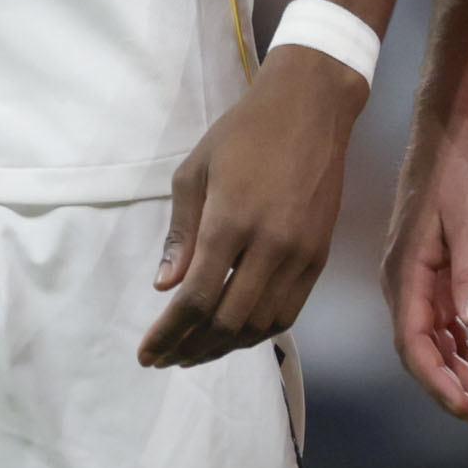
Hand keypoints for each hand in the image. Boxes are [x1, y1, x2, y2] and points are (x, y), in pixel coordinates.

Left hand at [139, 44, 366, 368]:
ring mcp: (301, 255)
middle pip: (227, 321)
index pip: (195, 298)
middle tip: (167, 358)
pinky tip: (235, 333)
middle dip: (192, 348)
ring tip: (196, 352)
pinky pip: (289, 311)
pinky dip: (259, 331)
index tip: (146, 354)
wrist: (310, 109)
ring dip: (225, 347)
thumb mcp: (194, 172)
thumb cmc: (242, 133)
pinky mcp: (320, 257)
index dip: (168, 334)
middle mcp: (270, 246)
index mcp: (231, 221)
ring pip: (261, 324)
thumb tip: (165, 287)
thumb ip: (181, 234)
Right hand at [384, 124, 467, 428]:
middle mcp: (406, 289)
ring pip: (441, 347)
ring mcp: (421, 286)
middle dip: (458, 391)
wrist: (450, 142)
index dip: (438, 383)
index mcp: (405, 278)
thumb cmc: (456, 177)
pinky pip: (452, 330)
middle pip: (427, 356)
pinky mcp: (438, 280)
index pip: (414, 346)